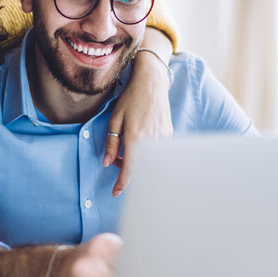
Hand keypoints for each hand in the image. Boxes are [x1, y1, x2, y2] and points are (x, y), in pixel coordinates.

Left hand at [104, 56, 172, 196]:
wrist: (152, 83)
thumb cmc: (131, 99)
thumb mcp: (115, 119)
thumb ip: (112, 143)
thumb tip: (108, 163)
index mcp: (136, 137)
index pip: (130, 170)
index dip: (122, 184)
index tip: (115, 193)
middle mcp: (152, 141)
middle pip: (141, 169)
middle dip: (127, 171)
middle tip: (117, 162)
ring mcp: (163, 139)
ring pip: (149, 162)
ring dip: (137, 161)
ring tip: (127, 148)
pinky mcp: (169, 136)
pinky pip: (157, 153)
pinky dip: (146, 154)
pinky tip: (138, 143)